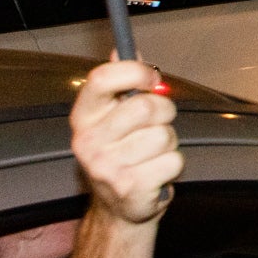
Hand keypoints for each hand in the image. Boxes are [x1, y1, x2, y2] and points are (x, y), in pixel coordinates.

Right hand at [70, 59, 181, 223]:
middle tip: (158, 124)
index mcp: (83, 118)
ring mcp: (107, 167)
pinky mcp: (131, 188)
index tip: (152, 78)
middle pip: (146, 107)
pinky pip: (174, 160)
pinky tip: (156, 173)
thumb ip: (122, 83)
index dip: (135, 71)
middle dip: (164, 113)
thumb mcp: (114, 118)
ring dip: (168, 143)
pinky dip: (173, 165)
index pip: (103, 79)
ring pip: (164, 135)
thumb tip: (122, 48)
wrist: (118, 209)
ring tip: (152, 154)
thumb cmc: (121, 154)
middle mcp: (89, 141)